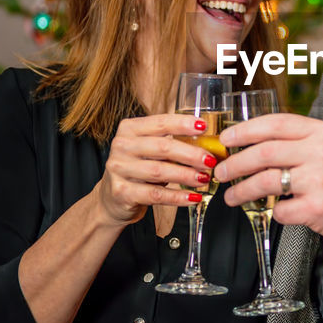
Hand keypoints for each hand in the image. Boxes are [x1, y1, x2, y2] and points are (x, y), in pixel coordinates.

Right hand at [93, 114, 219, 226]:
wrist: (112, 199)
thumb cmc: (138, 170)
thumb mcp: (150, 151)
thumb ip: (170, 143)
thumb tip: (207, 144)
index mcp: (130, 129)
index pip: (160, 122)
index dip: (183, 124)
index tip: (203, 127)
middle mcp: (122, 146)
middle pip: (162, 147)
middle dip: (190, 154)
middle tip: (210, 160)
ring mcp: (119, 169)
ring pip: (159, 171)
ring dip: (186, 175)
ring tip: (204, 178)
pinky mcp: (121, 192)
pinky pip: (155, 194)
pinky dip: (177, 197)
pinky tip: (193, 198)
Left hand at [216, 114, 322, 241]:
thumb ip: (302, 141)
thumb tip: (259, 144)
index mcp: (322, 132)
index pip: (275, 124)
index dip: (245, 130)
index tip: (227, 138)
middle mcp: (319, 152)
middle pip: (263, 152)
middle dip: (235, 163)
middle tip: (221, 171)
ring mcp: (317, 180)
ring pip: (265, 181)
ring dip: (242, 190)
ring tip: (231, 196)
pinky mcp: (316, 207)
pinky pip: (281, 210)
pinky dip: (274, 212)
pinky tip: (274, 212)